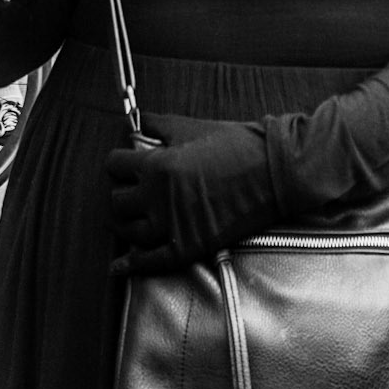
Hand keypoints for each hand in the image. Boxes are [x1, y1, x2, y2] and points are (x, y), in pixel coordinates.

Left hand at [106, 123, 273, 273]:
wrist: (275, 171)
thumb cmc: (237, 145)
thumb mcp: (193, 127)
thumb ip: (159, 126)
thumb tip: (139, 124)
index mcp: (158, 165)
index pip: (114, 166)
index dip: (119, 163)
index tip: (125, 165)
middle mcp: (159, 197)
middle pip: (118, 201)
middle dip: (124, 193)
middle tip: (135, 190)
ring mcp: (173, 225)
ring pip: (129, 232)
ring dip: (126, 224)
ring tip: (131, 218)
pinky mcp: (190, 247)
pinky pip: (150, 262)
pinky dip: (132, 264)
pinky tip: (121, 265)